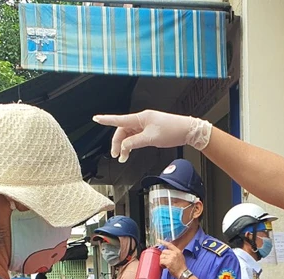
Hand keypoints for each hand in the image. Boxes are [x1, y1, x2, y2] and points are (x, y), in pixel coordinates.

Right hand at [93, 110, 212, 163]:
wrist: (187, 130)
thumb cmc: (172, 130)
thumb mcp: (151, 139)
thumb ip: (135, 143)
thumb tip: (123, 147)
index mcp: (141, 117)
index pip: (119, 119)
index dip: (106, 120)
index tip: (96, 118)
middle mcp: (141, 119)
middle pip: (123, 130)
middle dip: (117, 143)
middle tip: (116, 155)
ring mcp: (145, 125)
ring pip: (129, 135)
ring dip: (125, 145)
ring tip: (123, 156)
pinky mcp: (149, 130)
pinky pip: (136, 136)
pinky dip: (132, 144)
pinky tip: (131, 150)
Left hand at [158, 241, 187, 278]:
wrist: (183, 273)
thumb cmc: (181, 266)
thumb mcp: (180, 256)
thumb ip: (175, 253)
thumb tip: (168, 252)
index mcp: (177, 251)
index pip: (169, 244)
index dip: (163, 242)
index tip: (158, 240)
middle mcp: (174, 253)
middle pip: (163, 251)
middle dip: (163, 257)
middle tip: (165, 261)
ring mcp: (171, 257)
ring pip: (161, 257)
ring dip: (162, 261)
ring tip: (165, 265)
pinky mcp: (168, 262)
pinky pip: (161, 261)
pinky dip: (161, 265)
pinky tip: (165, 267)